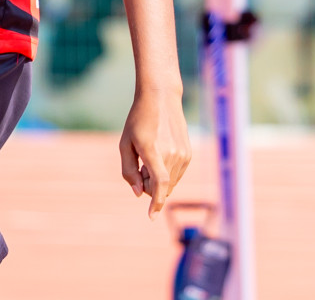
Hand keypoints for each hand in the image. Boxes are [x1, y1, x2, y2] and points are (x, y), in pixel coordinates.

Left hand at [119, 87, 190, 218]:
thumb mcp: (125, 143)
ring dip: (157, 180)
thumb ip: (129, 170)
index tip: (151, 216)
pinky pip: (176, 175)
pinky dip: (166, 174)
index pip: (159, 183)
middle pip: (160, 186)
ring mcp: (183, 155)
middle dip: (147, 185)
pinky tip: (160, 155)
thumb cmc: (138, 121)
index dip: (156, 202)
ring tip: (150, 156)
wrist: (161, 98)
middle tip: (139, 165)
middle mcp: (171, 154)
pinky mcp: (188, 154)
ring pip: (169, 183)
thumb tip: (139, 194)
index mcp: (152, 150)